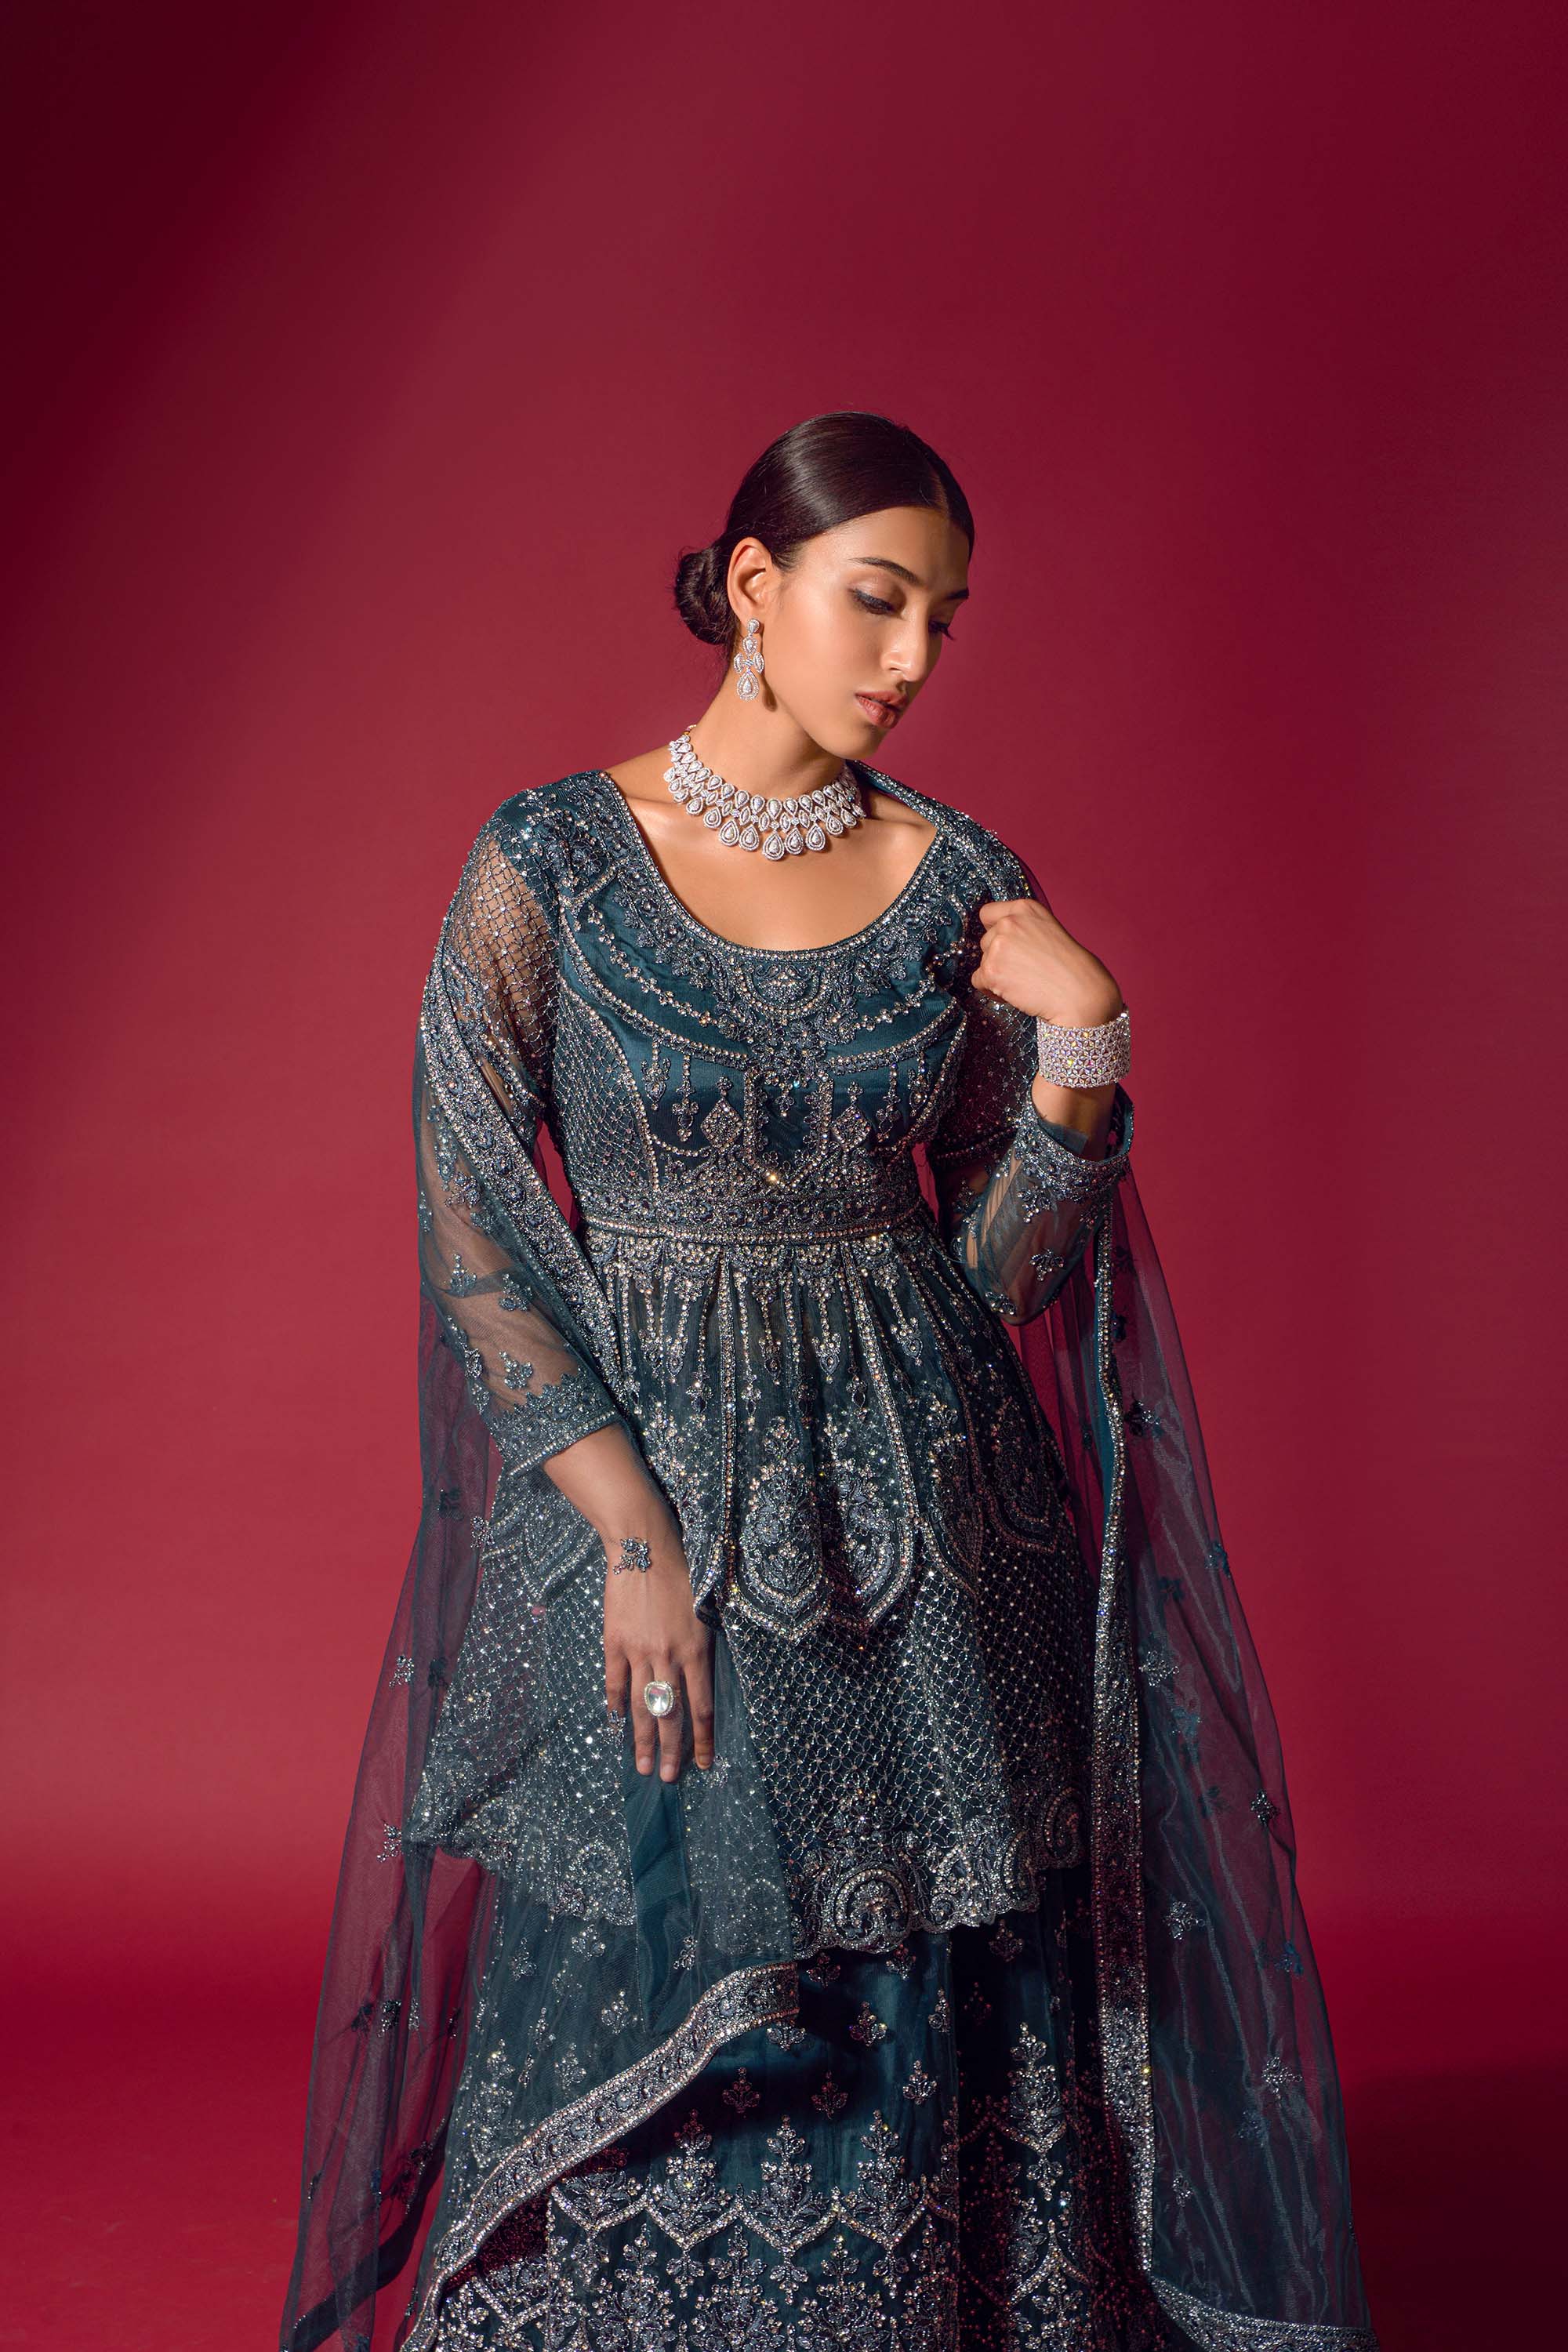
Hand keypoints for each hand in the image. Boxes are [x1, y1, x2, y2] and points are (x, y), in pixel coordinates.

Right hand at [601, 1497, 714, 1781]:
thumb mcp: (706, 1611)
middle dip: (672, 1752)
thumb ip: (703, 1649)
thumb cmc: (683, 1573)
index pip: (701, 1708)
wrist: (644, 1546)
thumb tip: (701, 1686)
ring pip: (641, 1707)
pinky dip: (614, 1706)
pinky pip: (613, 1683)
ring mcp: (639, 1652)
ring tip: (644, 1767)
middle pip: (670, 1716)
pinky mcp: (614, 1643)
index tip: (702, 1765)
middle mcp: (669, 1657)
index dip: (702, 1741)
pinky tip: (615, 1726)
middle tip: (668, 1779)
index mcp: (697, 1650)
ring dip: (643, 1741)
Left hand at [972, 897, 1122, 1028]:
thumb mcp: (1048, 930)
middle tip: (1025, 970)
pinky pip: (978, 981)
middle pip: (985, 941)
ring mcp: (998, 946)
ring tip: (1025, 982)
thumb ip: (1023, 927)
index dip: (995, 932)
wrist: (1080, 993)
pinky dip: (992, 990)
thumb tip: (997, 937)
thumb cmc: (1071, 967)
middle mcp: (1009, 922)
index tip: (1010, 946)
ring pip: (982, 962)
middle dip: (999, 957)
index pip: (987, 914)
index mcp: (1024, 908)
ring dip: (998, 975)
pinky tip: (1016, 992)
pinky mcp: (991, 970)